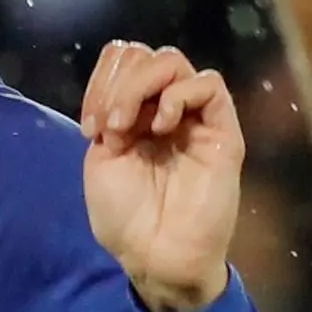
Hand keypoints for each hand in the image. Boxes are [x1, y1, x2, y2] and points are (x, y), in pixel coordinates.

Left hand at [78, 41, 241, 311]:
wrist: (157, 256)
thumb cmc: (127, 220)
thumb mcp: (101, 161)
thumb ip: (110, 116)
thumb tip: (121, 93)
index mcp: (135, 114)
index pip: (122, 61)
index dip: (101, 80)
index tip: (89, 127)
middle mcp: (164, 110)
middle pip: (144, 55)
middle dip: (117, 83)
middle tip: (109, 127)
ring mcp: (194, 118)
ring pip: (172, 61)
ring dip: (140, 85)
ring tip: (127, 126)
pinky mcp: (222, 131)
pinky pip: (208, 84)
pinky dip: (178, 94)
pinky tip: (162, 126)